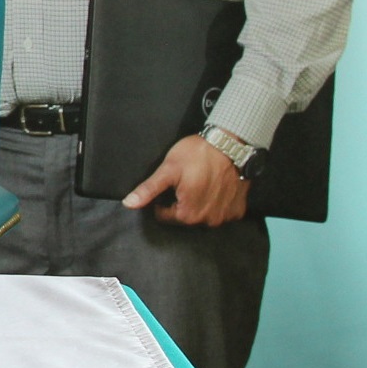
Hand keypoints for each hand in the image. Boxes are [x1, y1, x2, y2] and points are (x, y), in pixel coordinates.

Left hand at [124, 135, 250, 225]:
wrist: (230, 145)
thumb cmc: (197, 155)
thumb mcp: (168, 169)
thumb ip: (148, 189)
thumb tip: (128, 204)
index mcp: (188, 214)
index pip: (165, 216)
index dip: (160, 202)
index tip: (167, 187)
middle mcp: (208, 221)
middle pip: (184, 217)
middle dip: (179, 203)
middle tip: (183, 183)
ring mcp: (225, 217)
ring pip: (203, 215)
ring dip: (198, 204)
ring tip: (197, 184)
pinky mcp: (238, 210)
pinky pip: (221, 212)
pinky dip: (216, 203)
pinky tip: (213, 188)